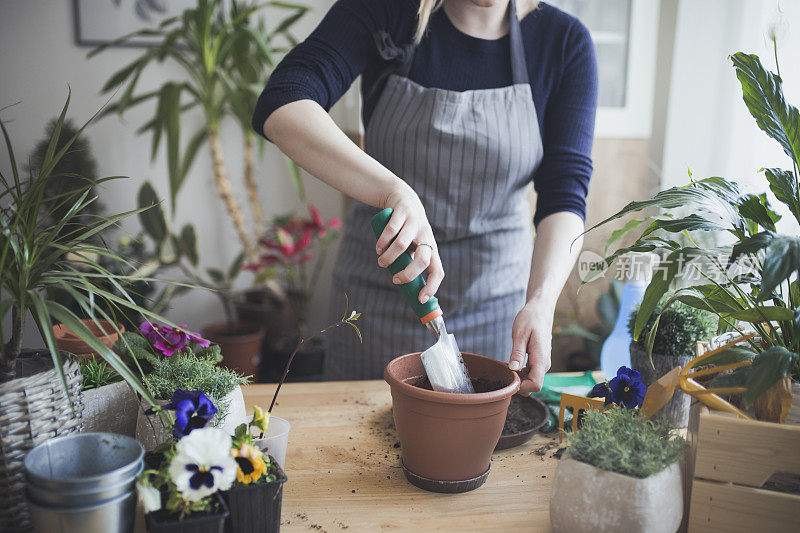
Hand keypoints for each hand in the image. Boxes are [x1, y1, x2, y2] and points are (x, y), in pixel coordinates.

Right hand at [376, 182, 443, 303]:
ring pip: (402, 246)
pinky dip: (382, 242)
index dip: (432, 286)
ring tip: (382, 262)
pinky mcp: (402, 212)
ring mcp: (415, 223)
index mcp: (431, 247)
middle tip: (395, 280)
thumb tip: (404, 285)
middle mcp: (426, 236)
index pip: (438, 270)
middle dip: (408, 274)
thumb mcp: (413, 245)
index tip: (420, 298)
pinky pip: (391, 231)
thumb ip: (409, 261)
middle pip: (423, 260)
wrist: (402, 197)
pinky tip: (379, 248)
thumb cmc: (407, 229)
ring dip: (389, 258)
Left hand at [508, 300, 552, 394]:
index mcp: (541, 359)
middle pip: (532, 386)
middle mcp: (544, 364)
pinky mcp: (539, 361)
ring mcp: (542, 363)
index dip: (521, 386)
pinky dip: (520, 372)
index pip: (535, 385)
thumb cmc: (530, 319)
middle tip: (504, 369)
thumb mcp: (520, 334)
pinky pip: (530, 374)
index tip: (508, 376)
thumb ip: (517, 353)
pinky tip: (511, 363)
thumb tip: (513, 369)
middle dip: (518, 383)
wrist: (540, 310)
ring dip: (518, 378)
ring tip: (507, 363)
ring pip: (531, 381)